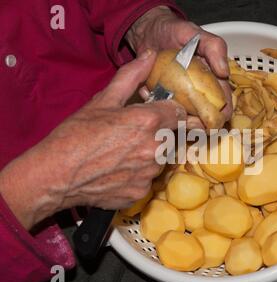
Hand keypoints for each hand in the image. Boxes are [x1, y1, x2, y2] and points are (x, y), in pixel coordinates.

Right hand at [0, 50, 185, 229]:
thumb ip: (131, 77)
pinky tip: (118, 170)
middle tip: (134, 135)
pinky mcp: (141, 191)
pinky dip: (137, 175)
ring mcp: (150, 173)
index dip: (171, 113)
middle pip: (173, 138)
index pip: (181, 114)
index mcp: (150, 121)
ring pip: (161, 160)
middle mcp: (156, 147)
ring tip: (122, 154)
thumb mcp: (103, 100)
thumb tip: (150, 57)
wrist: (56, 174)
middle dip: (161, 134)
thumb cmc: (76, 134)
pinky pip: (147, 180)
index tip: (162, 115)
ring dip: (150, 156)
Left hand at [125, 6, 231, 127]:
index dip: (223, 113)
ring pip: (183, 117)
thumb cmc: (176, 31)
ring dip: (176, 116)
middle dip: (199, 123)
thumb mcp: (197, 34)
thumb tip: (225, 73)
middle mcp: (198, 92)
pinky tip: (146, 91)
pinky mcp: (162, 98)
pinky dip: (154, 104)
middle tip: (189, 122)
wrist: (149, 31)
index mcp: (212, 80)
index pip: (223, 102)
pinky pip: (160, 108)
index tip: (217, 119)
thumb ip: (214, 47)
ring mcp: (179, 97)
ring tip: (164, 105)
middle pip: (204, 115)